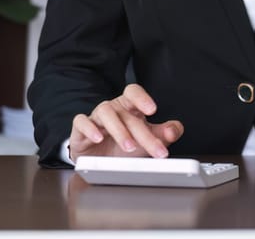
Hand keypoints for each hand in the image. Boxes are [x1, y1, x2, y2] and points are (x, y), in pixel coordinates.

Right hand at [69, 84, 183, 161]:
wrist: (99, 162)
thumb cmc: (124, 146)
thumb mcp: (147, 140)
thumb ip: (164, 133)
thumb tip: (174, 129)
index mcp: (128, 107)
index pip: (133, 92)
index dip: (142, 98)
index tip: (153, 110)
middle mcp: (112, 109)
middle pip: (127, 114)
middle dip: (143, 133)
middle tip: (156, 149)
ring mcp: (95, 118)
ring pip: (105, 113)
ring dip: (119, 130)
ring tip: (130, 146)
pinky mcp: (80, 130)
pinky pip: (81, 122)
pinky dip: (89, 129)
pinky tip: (98, 138)